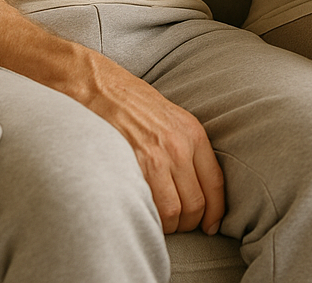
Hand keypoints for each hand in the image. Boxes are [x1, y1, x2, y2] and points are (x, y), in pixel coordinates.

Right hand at [82, 54, 225, 234]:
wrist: (96, 85)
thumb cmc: (131, 100)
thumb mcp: (170, 115)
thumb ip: (185, 145)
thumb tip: (194, 183)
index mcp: (192, 133)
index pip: (215, 183)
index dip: (215, 211)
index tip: (210, 226)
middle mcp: (178, 147)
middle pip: (196, 204)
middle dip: (189, 223)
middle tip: (179, 225)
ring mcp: (154, 159)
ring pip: (173, 213)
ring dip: (168, 226)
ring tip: (158, 222)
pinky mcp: (130, 169)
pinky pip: (148, 208)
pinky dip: (147, 218)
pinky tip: (141, 213)